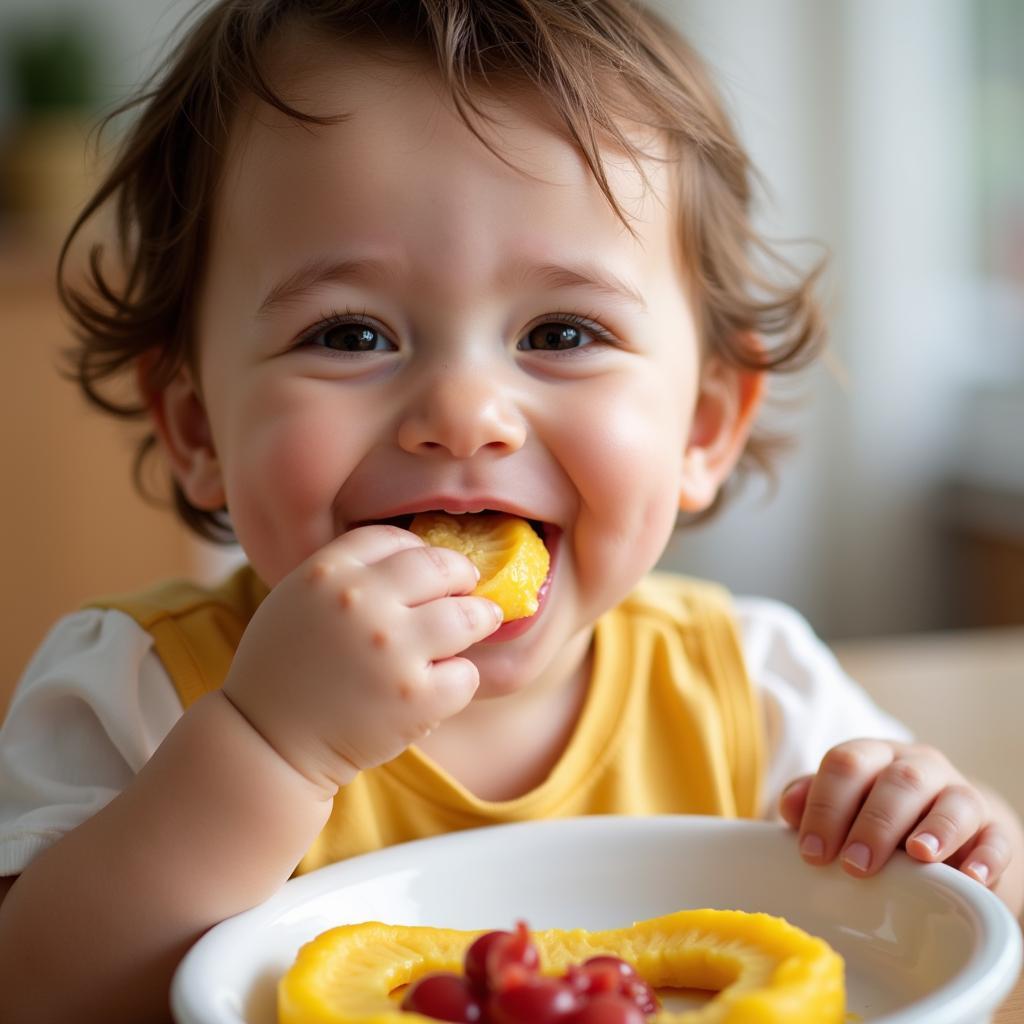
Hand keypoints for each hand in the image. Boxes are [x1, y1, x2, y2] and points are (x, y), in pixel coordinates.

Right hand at [221, 525, 502, 793]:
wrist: (266, 744)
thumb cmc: (283, 671)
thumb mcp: (295, 599)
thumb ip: (345, 574)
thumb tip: (414, 557)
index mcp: (327, 571)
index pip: (395, 538)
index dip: (419, 550)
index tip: (430, 566)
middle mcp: (361, 601)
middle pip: (441, 567)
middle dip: (462, 576)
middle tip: (468, 589)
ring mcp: (392, 649)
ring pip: (468, 616)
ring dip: (479, 620)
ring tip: (480, 624)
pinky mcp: (415, 697)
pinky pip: (466, 674)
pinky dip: (460, 680)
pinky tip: (442, 684)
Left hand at [780, 739, 1011, 890]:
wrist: (949, 834)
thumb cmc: (880, 818)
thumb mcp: (845, 805)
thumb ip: (813, 800)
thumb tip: (788, 808)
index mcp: (874, 757)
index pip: (847, 763)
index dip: (825, 804)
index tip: (813, 851)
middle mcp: (919, 767)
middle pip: (899, 781)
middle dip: (873, 823)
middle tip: (855, 865)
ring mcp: (960, 795)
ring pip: (952, 801)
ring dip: (934, 829)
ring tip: (917, 856)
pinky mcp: (995, 831)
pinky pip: (995, 839)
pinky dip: (984, 857)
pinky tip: (969, 876)